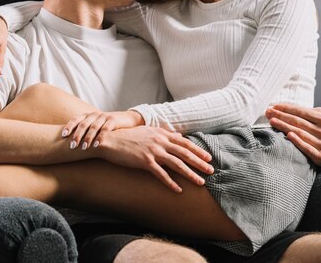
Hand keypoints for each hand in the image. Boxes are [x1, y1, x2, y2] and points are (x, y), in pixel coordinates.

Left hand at [62, 110, 144, 149]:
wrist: (126, 119)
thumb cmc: (106, 126)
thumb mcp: (95, 126)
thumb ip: (85, 131)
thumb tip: (69, 142)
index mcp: (88, 115)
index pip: (75, 119)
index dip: (69, 127)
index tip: (63, 136)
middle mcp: (94, 114)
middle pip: (83, 124)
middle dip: (77, 135)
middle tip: (72, 146)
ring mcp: (104, 116)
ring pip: (94, 127)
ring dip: (88, 138)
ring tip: (84, 148)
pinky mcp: (113, 120)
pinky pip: (106, 129)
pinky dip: (101, 137)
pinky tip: (97, 145)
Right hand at [98, 126, 213, 192]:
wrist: (109, 140)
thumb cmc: (126, 136)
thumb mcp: (146, 131)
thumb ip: (162, 133)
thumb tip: (177, 136)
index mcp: (160, 133)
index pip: (184, 142)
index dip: (197, 150)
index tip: (208, 157)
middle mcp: (159, 141)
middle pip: (184, 153)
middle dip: (199, 163)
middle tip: (211, 171)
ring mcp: (152, 151)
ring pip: (177, 164)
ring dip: (190, 174)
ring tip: (200, 182)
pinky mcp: (144, 161)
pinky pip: (161, 174)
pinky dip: (171, 182)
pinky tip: (178, 190)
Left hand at [266, 104, 320, 166]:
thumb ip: (312, 113)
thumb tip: (289, 108)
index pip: (301, 111)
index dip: (286, 108)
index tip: (273, 106)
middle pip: (298, 121)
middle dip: (281, 115)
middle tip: (268, 112)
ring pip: (300, 132)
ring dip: (284, 126)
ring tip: (272, 121)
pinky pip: (307, 148)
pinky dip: (298, 141)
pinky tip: (288, 135)